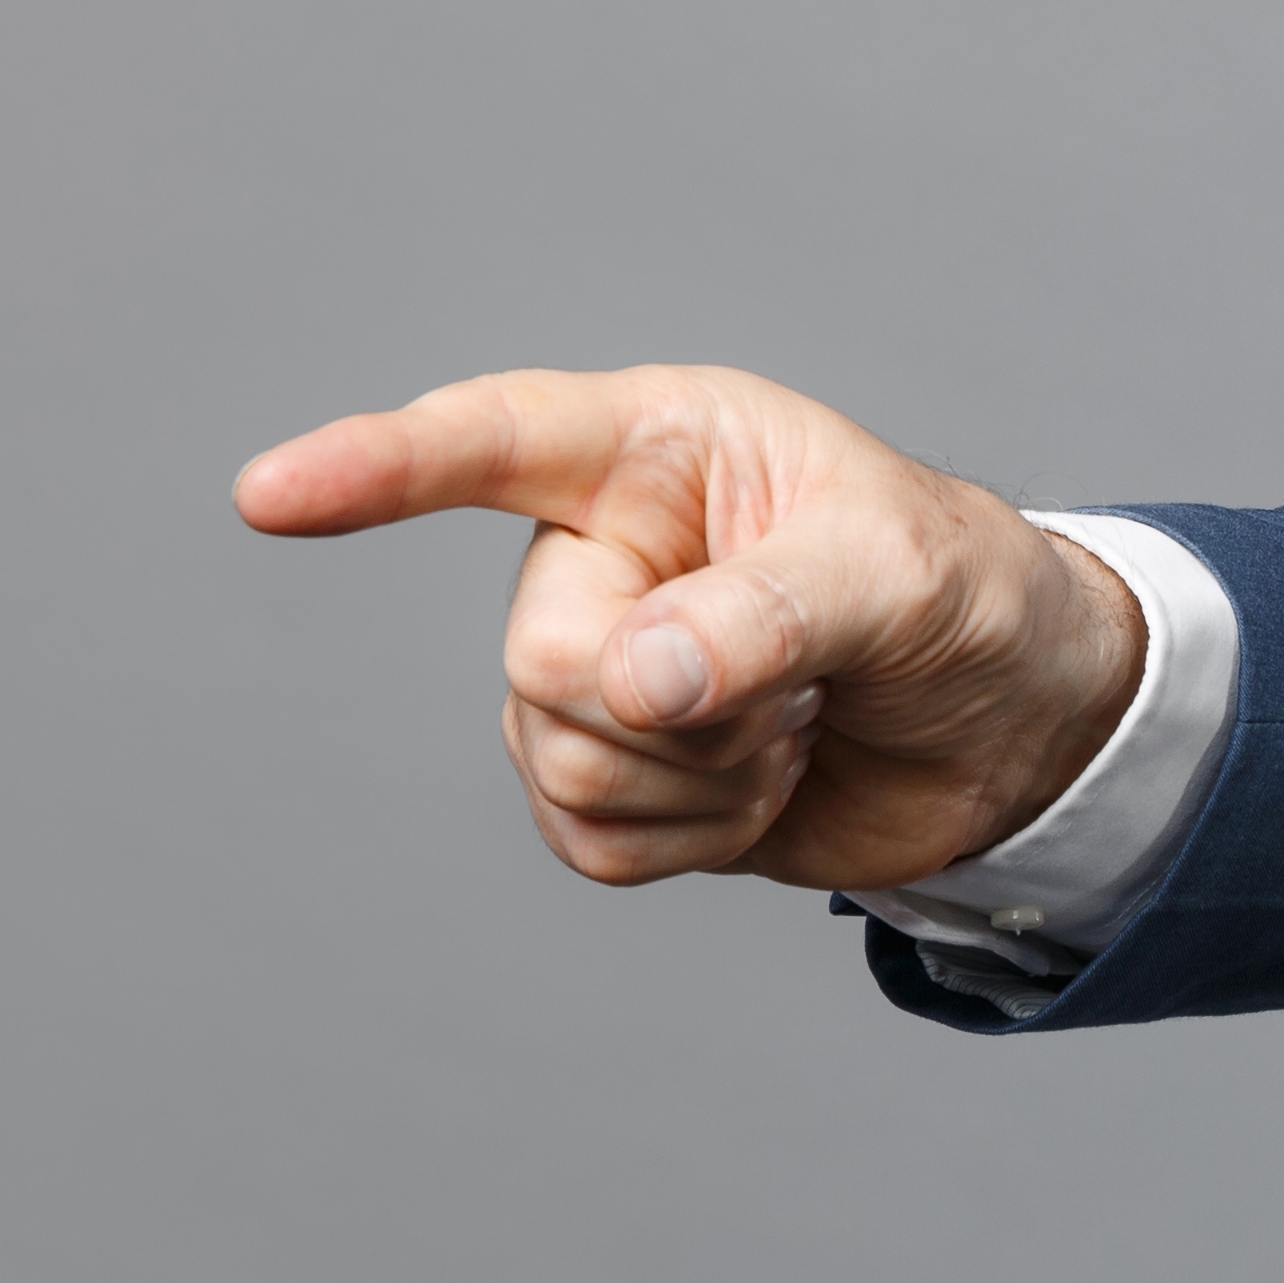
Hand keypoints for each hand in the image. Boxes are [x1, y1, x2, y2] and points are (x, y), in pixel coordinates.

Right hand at [232, 367, 1143, 891]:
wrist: (1014, 726)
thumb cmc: (966, 596)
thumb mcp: (899, 576)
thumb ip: (768, 615)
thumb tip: (632, 681)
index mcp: (661, 449)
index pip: (494, 441)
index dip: (378, 467)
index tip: (270, 496)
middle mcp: (603, 551)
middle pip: (541, 660)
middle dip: (671, 702)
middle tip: (792, 681)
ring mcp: (597, 667)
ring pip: (558, 762)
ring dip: (699, 773)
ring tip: (789, 721)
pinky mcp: (615, 776)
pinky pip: (589, 841)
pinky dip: (692, 836)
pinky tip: (762, 781)